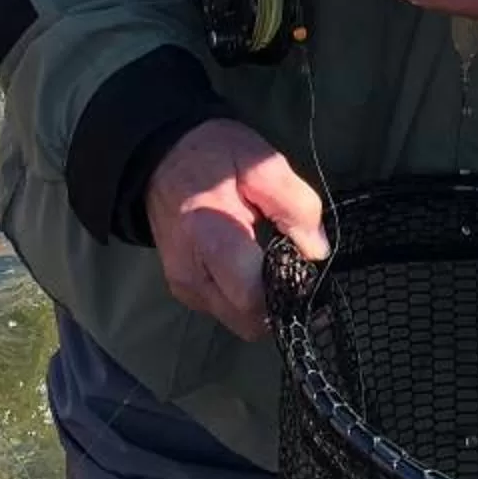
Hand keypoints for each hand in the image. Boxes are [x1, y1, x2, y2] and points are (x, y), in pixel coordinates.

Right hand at [145, 118, 326, 341]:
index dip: (287, 291)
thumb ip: (294, 204)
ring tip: (282, 270)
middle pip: (248, 320)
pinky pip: (227, 311)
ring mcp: (185, 288)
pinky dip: (249, 302)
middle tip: (303, 277)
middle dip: (282, 306)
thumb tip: (317, 252)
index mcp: (208, 237)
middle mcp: (191, 274)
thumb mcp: (261, 162)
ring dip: (266, 307)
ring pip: (239, 322)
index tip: (310, 273)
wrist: (160, 159)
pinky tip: (259, 271)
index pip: (251, 293)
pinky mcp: (185, 292)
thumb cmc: (213, 156)